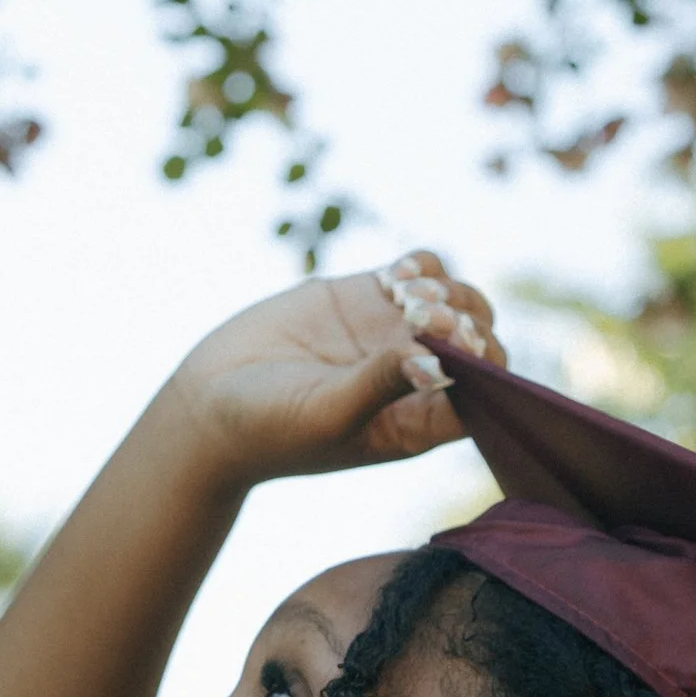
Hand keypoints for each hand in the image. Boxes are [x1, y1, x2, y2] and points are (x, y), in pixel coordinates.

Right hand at [160, 251, 503, 487]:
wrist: (209, 403)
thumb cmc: (269, 430)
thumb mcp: (327, 415)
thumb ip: (381, 386)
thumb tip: (438, 362)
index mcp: (419, 421)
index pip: (486, 393)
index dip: (485, 365)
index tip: (452, 348)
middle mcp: (416, 377)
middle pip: (480, 339)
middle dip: (466, 320)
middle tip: (420, 316)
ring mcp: (393, 333)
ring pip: (456, 298)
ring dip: (446, 289)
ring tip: (404, 295)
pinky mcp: (365, 298)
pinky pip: (419, 272)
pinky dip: (421, 266)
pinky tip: (396, 275)